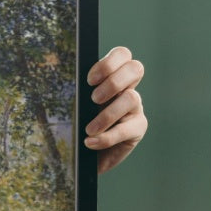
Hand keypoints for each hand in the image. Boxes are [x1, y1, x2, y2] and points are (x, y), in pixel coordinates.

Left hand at [85, 46, 146, 173]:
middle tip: (93, 99)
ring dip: (107, 114)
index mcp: (111, 76)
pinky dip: (107, 137)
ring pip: (132, 98)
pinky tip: (90, 142)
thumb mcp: (74, 105)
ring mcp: (135, 108)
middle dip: (113, 82)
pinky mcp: (138, 128)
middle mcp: (127, 88)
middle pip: (135, 68)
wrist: (83, 156)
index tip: (89, 80)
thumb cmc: (76, 126)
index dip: (109, 63)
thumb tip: (71, 84)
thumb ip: (78, 92)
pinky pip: (127, 129)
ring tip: (89, 129)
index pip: (122, 54)